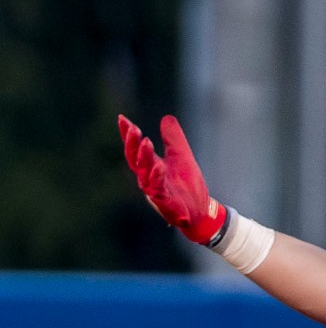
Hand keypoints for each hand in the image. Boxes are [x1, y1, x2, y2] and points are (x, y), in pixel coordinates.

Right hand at [118, 114, 225, 245]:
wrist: (200, 210)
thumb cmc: (187, 185)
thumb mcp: (181, 156)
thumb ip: (173, 139)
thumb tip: (167, 118)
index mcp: (149, 167)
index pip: (135, 149)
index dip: (128, 135)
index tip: (122, 119)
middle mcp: (148, 179)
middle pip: (135, 160)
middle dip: (132, 144)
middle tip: (134, 128)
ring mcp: (155, 191)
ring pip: (144, 174)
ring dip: (144, 158)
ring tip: (147, 142)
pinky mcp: (165, 203)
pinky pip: (158, 191)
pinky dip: (157, 179)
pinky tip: (159, 167)